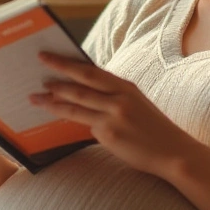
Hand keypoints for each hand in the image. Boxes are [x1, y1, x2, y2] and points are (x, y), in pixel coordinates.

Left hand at [28, 52, 200, 178]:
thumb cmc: (153, 130)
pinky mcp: (110, 134)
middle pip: (81, 81)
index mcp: (126, 86)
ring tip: (35, 96)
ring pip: (76, 103)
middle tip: (38, 64)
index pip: (91, 70)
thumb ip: (112, 98)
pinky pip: (82, 124)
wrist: (174, 153)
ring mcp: (114, 115)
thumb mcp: (136, 105)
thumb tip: (81, 94)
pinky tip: (53, 118)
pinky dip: (66, 118)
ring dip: (52, 99)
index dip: (68, 62)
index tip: (50, 56)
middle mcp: (119, 97)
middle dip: (57, 72)